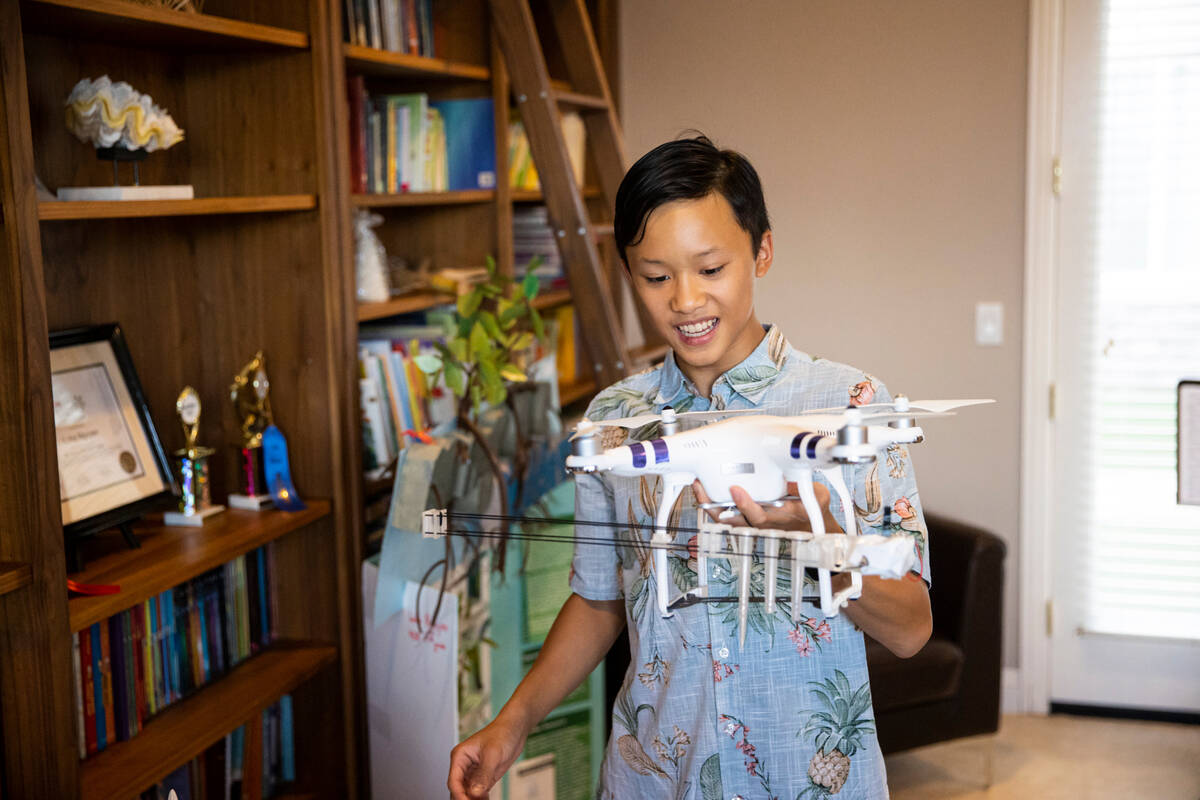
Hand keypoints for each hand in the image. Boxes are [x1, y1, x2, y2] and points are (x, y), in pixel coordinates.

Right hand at [448, 716, 527, 799]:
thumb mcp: (492, 754)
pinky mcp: (484, 777)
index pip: (454, 780)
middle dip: (464, 798)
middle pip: (458, 789)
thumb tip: (474, 792)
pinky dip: (480, 799)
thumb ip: (483, 774)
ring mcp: (474, 772)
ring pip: (467, 793)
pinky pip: (478, 793)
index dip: (459, 794)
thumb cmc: (502, 733)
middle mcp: (464, 765)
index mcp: (460, 756)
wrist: (515, 729)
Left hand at [692, 480, 840, 532]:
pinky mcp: (746, 520)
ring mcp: (753, 524)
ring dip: (710, 505)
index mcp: (782, 517)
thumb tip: (791, 472)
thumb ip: (805, 486)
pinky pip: (725, 516)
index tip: (735, 489)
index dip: (746, 505)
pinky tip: (704, 490)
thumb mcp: (818, 496)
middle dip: (716, 505)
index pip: (760, 516)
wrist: (810, 526)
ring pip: (726, 520)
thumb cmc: (811, 510)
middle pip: (735, 520)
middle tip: (704, 488)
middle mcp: (764, 523)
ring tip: (699, 487)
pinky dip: (712, 505)